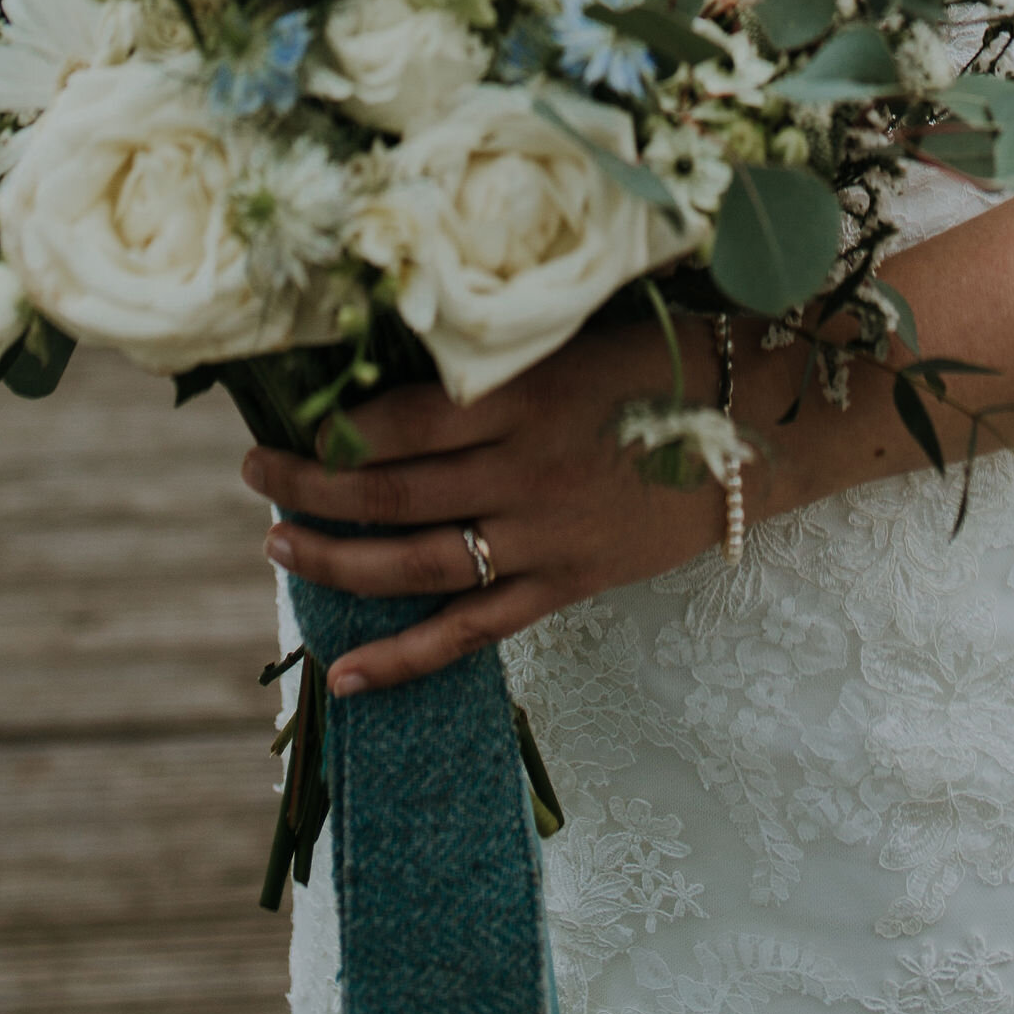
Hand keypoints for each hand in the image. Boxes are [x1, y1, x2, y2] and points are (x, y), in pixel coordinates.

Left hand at [243, 320, 724, 697]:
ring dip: (339, 559)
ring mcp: (542, 537)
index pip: (400, 420)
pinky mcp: (565, 585)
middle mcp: (521, 470)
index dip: (336, 427)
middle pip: (391, 489)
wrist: (758, 426)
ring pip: (417, 561)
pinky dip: (406, 658)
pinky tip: (346, 675)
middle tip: (255, 476)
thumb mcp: (572, 338)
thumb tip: (402, 364)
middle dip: (311, 485)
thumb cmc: (662, 358)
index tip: (290, 420)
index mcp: (521, 396)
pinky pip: (471, 631)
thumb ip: (495, 361)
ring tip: (280, 545)